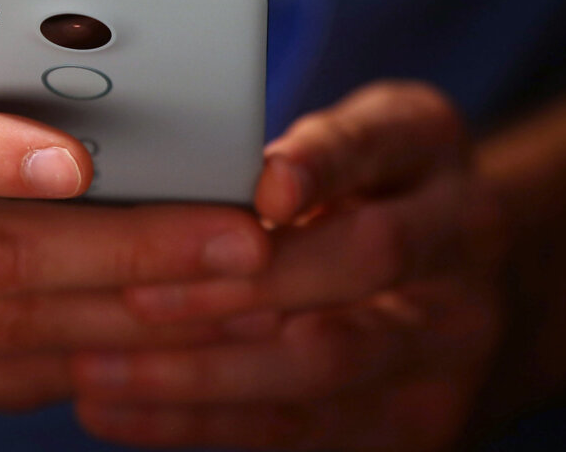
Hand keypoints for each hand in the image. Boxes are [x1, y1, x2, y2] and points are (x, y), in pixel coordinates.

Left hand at [73, 83, 505, 449]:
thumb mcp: (349, 142)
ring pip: (324, 366)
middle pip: (365, 262)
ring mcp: (447, 345)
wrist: (466, 290)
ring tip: (99, 367)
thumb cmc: (371, 194)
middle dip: (245, 284)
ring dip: (201, 372)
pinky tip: (118, 409)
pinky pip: (297, 430)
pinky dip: (198, 422)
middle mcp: (459, 244)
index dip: (321, 164)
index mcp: (428, 149)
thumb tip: (165, 175)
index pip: (377, 143)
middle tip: (136, 295)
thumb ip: (283, 153)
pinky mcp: (412, 423)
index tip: (263, 188)